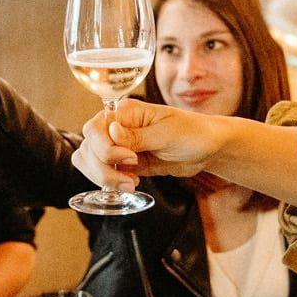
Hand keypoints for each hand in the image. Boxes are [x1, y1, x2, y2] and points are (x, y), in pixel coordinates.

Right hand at [72, 99, 227, 192]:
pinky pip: (105, 172)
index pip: (95, 129)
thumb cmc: (192, 132)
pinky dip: (111, 182)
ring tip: (130, 184)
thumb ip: (137, 136)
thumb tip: (111, 131)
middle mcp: (117, 127)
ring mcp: (119, 146)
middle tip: (130, 177)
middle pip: (89, 147)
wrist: (207, 149)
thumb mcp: (166, 133)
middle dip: (103, 167)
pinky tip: (131, 183)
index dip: (105, 147)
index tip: (130, 157)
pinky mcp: (125, 163)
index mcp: (125, 112)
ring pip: (90, 161)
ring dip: (104, 177)